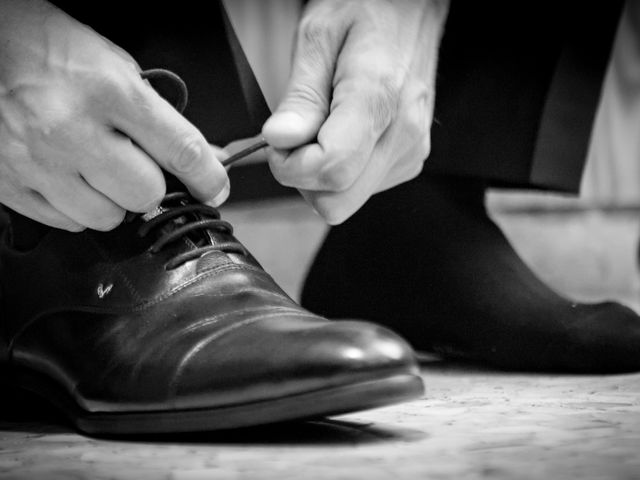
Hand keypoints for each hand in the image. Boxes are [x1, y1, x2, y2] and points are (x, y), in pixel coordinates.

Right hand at [0, 0, 228, 231]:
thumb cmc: (45, 48)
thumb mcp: (114, 66)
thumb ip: (159, 116)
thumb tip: (203, 156)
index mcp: (108, 91)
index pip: (180, 150)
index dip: (208, 177)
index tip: (215, 187)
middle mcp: (71, 128)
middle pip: (146, 194)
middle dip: (151, 184)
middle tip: (137, 166)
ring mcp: (38, 160)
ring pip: (108, 217)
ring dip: (113, 199)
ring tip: (98, 170)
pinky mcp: (12, 183)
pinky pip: (68, 222)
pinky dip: (78, 207)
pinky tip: (70, 178)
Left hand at [262, 0, 447, 223]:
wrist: (412, 11)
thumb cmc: (367, 12)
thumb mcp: (318, 36)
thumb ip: (300, 97)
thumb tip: (280, 140)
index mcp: (378, 97)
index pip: (331, 169)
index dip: (290, 166)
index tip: (278, 141)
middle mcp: (402, 133)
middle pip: (337, 200)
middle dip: (303, 178)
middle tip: (296, 137)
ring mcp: (410, 150)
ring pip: (346, 200)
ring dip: (321, 174)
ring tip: (324, 126)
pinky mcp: (409, 159)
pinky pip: (362, 189)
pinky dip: (342, 170)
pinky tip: (343, 134)